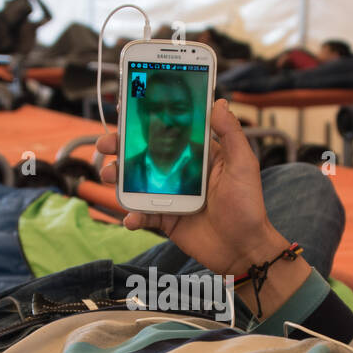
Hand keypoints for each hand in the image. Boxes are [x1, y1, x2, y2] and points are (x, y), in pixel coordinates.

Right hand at [96, 99, 289, 275]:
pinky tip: (130, 217)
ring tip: (108, 175)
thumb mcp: (242, 165)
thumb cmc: (248, 205)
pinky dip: (132, 215)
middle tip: (105, 144)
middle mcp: (180, 172)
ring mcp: (170, 196)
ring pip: (136, 182)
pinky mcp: (165, 220)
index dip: (146, 121)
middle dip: (120, 147)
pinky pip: (142, 214)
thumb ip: (230, 134)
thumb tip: (219, 102)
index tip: (125, 109)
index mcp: (198, 155)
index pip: (168, 131)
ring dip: (117, 177)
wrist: (243, 249)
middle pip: (144, 154)